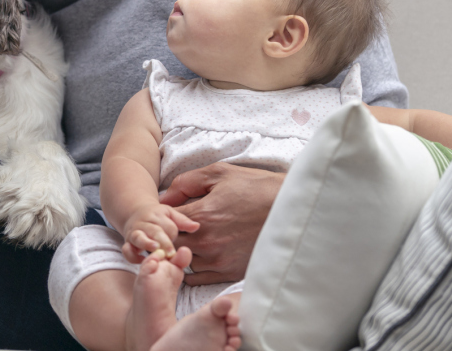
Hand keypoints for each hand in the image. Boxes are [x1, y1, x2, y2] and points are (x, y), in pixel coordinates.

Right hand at [119, 203, 199, 263]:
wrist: (134, 213)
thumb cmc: (156, 216)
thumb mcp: (170, 214)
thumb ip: (183, 221)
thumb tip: (196, 226)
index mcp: (157, 216)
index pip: (168, 226)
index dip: (173, 234)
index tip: (177, 245)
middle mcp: (145, 223)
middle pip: (154, 231)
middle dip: (163, 242)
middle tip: (171, 252)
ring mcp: (135, 232)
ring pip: (138, 237)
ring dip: (146, 244)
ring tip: (155, 250)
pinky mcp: (127, 242)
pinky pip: (126, 249)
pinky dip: (132, 256)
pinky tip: (142, 261)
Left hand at [158, 162, 283, 285]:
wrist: (291, 209)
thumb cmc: (255, 187)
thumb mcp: (219, 174)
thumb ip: (186, 183)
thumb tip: (163, 197)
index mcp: (202, 215)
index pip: (164, 221)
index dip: (161, 217)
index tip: (165, 213)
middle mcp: (207, 241)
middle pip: (170, 244)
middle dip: (167, 236)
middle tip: (172, 228)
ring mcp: (219, 259)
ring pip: (183, 261)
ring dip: (181, 252)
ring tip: (188, 240)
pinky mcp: (230, 272)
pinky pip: (198, 277)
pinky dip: (193, 267)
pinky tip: (200, 254)